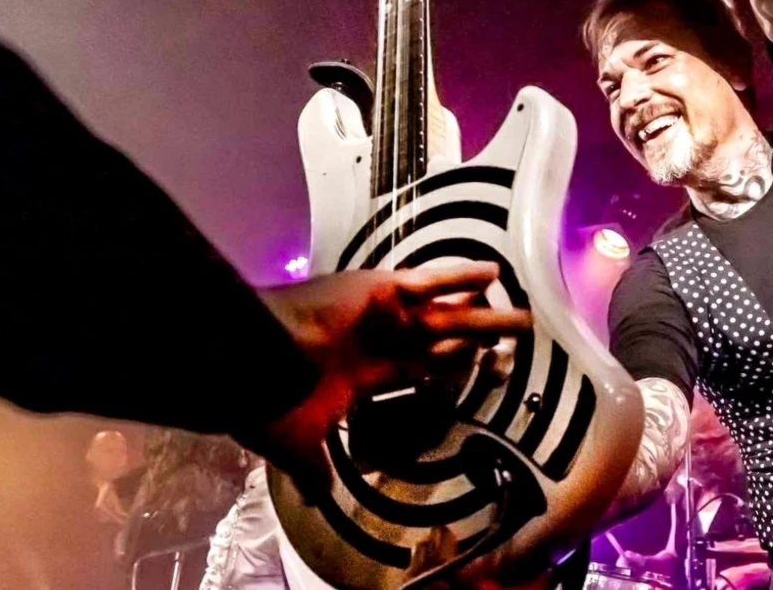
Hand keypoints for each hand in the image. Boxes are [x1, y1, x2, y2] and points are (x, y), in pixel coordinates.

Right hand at [258, 262, 530, 496]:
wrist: (251, 358)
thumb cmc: (272, 399)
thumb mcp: (299, 444)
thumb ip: (317, 470)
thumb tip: (316, 500)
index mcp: (366, 371)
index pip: (424, 368)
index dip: (456, 368)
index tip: (484, 367)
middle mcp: (380, 338)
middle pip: (446, 337)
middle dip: (480, 337)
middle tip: (514, 334)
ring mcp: (383, 311)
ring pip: (448, 310)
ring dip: (484, 312)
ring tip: (520, 313)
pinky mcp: (381, 286)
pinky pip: (431, 279)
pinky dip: (461, 274)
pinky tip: (492, 272)